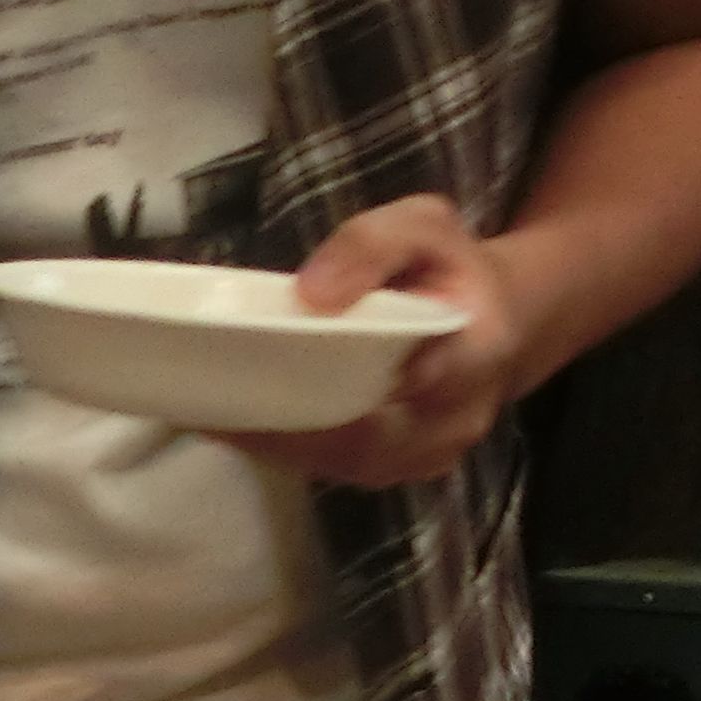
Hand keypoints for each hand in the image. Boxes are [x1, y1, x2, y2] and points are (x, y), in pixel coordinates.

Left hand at [214, 195, 536, 489]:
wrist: (492, 326)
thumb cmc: (447, 272)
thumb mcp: (425, 227)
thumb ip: (375, 244)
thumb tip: (311, 293)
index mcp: (478, 350)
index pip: (423, 375)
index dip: (353, 383)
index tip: (275, 374)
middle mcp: (455, 419)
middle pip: (364, 437)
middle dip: (287, 424)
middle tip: (213, 401)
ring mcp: (424, 458)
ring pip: (339, 461)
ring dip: (273, 440)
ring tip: (208, 410)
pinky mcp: (393, 473)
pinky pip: (332, 469)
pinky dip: (281, 446)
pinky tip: (233, 421)